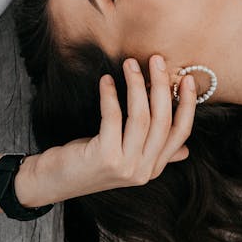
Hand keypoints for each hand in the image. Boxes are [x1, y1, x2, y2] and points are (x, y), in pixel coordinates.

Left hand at [17, 55, 195, 204]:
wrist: (53, 181)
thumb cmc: (89, 161)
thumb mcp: (126, 157)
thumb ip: (154, 152)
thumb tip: (185, 149)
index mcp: (153, 168)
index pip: (180, 133)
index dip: (187, 105)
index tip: (188, 79)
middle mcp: (144, 170)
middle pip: (163, 120)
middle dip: (162, 86)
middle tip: (156, 60)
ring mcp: (126, 166)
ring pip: (141, 117)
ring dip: (137, 85)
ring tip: (130, 64)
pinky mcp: (105, 157)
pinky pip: (113, 116)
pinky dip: (111, 95)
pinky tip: (106, 80)